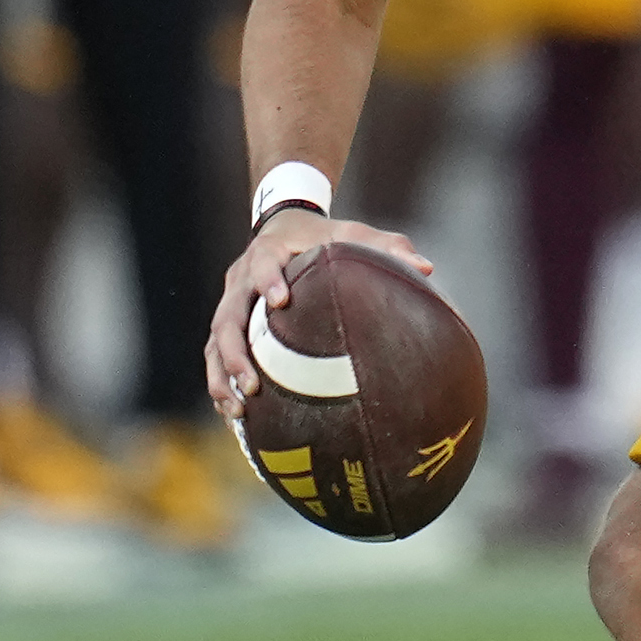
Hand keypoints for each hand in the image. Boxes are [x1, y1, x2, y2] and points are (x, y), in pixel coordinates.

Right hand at [206, 210, 433, 416]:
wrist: (285, 225)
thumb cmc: (325, 236)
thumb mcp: (354, 234)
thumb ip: (388, 247)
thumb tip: (426, 268)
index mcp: (269, 253)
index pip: (263, 264)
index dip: (267, 280)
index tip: (281, 301)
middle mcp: (240, 279)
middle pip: (227, 317)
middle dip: (235, 352)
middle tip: (252, 385)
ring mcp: (230, 303)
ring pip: (214, 342)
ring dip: (221, 376)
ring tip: (238, 410)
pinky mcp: (228, 323)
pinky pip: (215, 356)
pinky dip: (221, 383)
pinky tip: (234, 415)